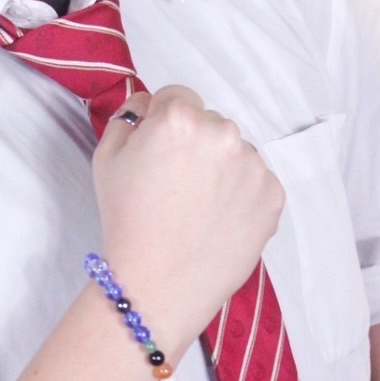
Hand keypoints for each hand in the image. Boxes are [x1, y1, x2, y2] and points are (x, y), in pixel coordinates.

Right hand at [93, 86, 283, 356]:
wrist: (158, 283)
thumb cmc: (127, 221)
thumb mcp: (106, 159)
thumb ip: (127, 118)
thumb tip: (148, 106)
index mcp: (180, 118)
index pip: (177, 97)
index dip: (162, 123)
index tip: (158, 152)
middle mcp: (223, 132)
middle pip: (209, 123)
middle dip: (194, 144)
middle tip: (175, 185)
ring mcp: (254, 164)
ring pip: (235, 152)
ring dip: (221, 168)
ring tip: (197, 207)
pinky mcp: (274, 195)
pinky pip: (256, 181)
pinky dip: (241, 195)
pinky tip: (217, 219)